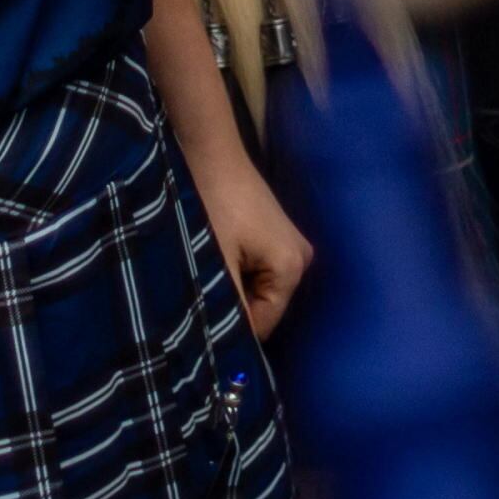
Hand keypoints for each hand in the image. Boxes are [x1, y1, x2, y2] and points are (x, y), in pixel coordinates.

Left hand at [192, 142, 313, 339]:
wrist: (210, 151)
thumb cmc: (213, 203)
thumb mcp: (218, 261)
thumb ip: (227, 306)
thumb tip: (223, 348)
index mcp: (292, 268)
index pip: (263, 325)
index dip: (230, 330)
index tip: (198, 331)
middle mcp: (301, 259)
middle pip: (263, 307)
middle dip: (232, 307)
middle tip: (196, 303)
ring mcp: (290, 245)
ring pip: (257, 289)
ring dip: (232, 289)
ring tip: (203, 279)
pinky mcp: (276, 234)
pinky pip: (257, 270)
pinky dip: (235, 271)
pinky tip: (214, 260)